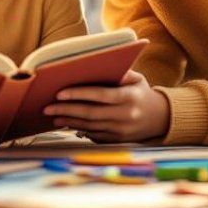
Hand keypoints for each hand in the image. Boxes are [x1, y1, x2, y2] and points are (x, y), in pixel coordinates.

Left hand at [43, 70, 169, 143]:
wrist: (160, 119)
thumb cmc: (142, 94)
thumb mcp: (137, 79)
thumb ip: (120, 73)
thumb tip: (98, 66)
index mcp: (130, 97)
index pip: (101, 95)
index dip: (79, 94)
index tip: (60, 93)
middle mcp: (126, 115)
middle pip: (91, 113)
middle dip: (67, 110)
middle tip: (47, 108)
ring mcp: (122, 131)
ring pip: (90, 127)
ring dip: (69, 121)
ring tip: (53, 116)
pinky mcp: (118, 140)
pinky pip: (94, 136)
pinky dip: (79, 130)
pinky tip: (67, 124)